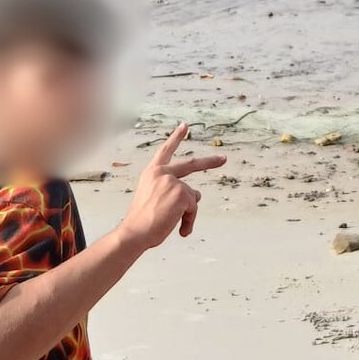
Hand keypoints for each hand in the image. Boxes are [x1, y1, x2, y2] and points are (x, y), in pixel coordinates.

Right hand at [121, 123, 224, 251]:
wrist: (134, 233)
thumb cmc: (142, 221)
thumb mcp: (155, 199)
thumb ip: (173, 191)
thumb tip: (197, 194)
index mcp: (151, 173)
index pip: (165, 151)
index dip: (175, 138)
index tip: (184, 126)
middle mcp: (162, 173)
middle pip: (191, 164)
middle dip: (209, 162)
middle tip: (223, 158)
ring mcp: (173, 181)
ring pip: (192, 197)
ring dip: (187, 213)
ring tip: (172, 224)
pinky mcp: (182, 193)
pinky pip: (194, 207)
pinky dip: (189, 220)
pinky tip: (179, 228)